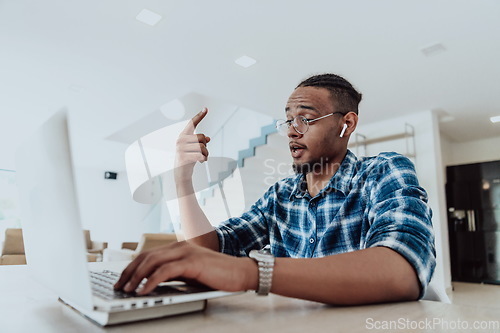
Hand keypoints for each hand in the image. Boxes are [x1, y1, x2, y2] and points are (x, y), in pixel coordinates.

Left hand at [114, 242, 257, 294]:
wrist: (240, 272)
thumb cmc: (218, 275)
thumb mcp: (190, 273)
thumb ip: (173, 273)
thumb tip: (151, 283)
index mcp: (179, 247)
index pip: (149, 254)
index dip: (132, 267)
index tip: (122, 280)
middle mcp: (180, 246)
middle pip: (146, 256)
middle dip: (129, 272)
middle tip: (118, 286)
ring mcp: (186, 252)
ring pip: (153, 261)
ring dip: (136, 277)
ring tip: (127, 290)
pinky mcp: (192, 262)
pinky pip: (165, 271)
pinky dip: (151, 281)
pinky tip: (143, 290)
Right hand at [174, 108, 210, 182]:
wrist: (181, 174)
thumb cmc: (189, 159)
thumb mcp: (195, 149)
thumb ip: (200, 141)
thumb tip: (208, 138)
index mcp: (183, 135)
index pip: (192, 124)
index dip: (199, 116)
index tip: (206, 108)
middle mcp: (180, 140)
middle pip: (202, 137)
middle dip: (206, 146)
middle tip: (203, 152)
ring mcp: (180, 149)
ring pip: (202, 147)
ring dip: (206, 153)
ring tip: (202, 158)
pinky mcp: (183, 158)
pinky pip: (201, 155)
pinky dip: (204, 159)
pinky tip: (201, 162)